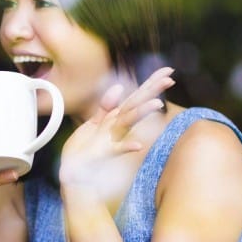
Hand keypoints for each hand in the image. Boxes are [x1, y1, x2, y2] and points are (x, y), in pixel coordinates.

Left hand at [59, 67, 175, 194]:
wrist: (72, 171)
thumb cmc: (84, 148)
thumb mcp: (93, 123)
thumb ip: (106, 106)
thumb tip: (120, 87)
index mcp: (115, 118)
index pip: (135, 96)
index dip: (150, 83)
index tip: (168, 70)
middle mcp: (116, 127)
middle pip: (135, 104)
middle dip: (151, 92)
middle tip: (169, 79)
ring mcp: (112, 139)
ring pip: (128, 122)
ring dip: (141, 114)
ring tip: (156, 104)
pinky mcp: (104, 153)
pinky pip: (116, 150)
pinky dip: (127, 147)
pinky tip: (138, 145)